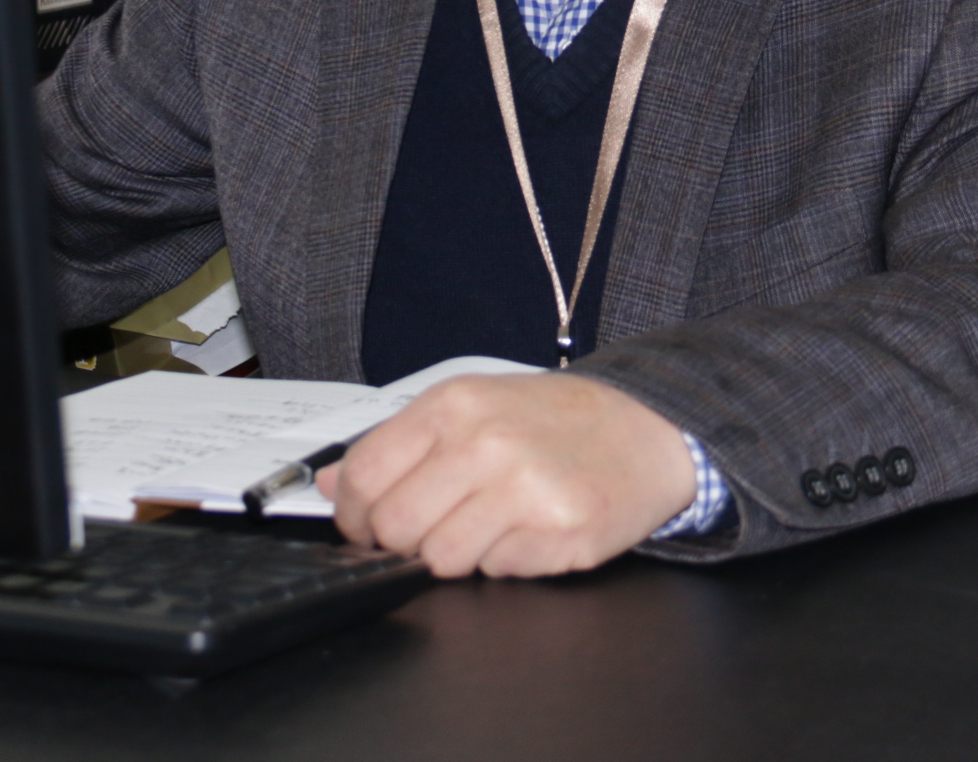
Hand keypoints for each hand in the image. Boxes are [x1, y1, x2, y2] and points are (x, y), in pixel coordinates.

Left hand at [316, 372, 695, 576]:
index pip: (362, 476)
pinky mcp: (561, 533)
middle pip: (394, 527)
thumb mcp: (473, 406)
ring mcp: (526, 490)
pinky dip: (505, 560)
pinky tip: (528, 530)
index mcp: (455, 405)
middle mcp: (486, 444)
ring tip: (489, 524)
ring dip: (457, 553)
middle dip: (403, 541)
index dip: (354, 514)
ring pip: (441, 560)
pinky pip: (497, 572)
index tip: (366, 524)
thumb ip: (399, 444)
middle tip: (432, 527)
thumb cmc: (556, 419)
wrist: (649, 427)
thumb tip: (328, 485)